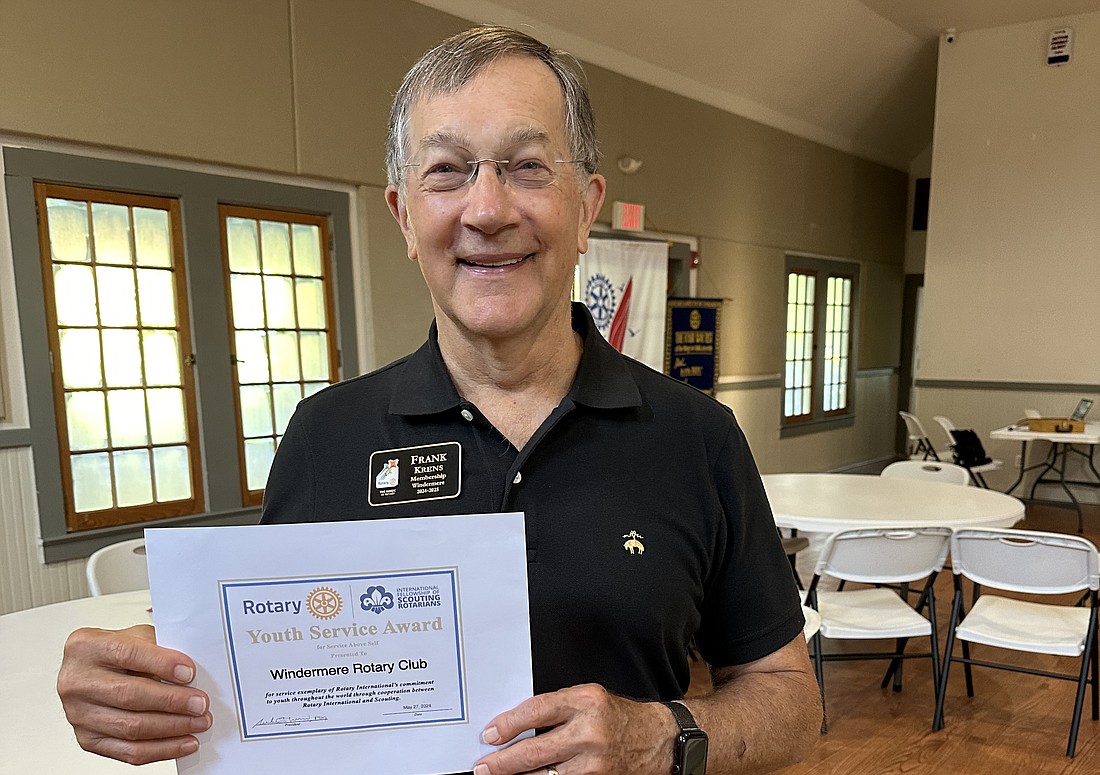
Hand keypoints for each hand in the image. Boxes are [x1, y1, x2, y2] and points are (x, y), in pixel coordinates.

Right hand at [56, 625, 211, 764]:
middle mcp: (76, 681)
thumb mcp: (136, 635)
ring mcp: (79, 714)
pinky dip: (161, 749)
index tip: (189, 673)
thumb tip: (191, 671)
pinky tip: (183, 742)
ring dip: (172, 728)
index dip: (162, 665)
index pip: (128, 655)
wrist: (89, 670)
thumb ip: (160, 648)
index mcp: (87, 647)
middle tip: (200, 704)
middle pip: (129, 695)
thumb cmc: (117, 651)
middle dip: (172, 701)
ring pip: (131, 727)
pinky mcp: (88, 739)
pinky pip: (128, 752)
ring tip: (198, 722)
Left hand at [473, 683, 676, 774]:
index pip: (536, 711)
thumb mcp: (588, 698)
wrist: (658, 740)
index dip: (508, 725)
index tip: (490, 734)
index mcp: (585, 701)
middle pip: (535, 751)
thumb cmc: (617, 716)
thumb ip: (556, 708)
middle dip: (503, 762)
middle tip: (483, 767)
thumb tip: (515, 726)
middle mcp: (589, 732)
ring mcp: (594, 763)